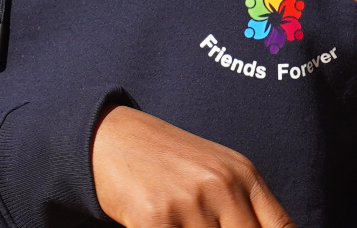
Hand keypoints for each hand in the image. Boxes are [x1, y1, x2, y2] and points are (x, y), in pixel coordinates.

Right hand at [92, 106, 294, 227]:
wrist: (112, 137)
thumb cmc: (169, 162)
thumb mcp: (216, 173)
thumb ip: (245, 207)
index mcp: (244, 175)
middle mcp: (222, 185)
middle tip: (204, 227)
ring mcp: (190, 202)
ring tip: (180, 221)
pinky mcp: (154, 219)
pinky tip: (159, 225)